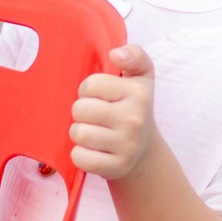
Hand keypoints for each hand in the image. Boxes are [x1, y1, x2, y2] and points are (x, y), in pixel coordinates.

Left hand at [70, 43, 157, 181]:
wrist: (143, 151)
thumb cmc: (133, 107)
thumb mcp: (140, 77)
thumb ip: (134, 56)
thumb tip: (117, 53)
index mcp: (138, 93)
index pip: (90, 84)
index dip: (88, 90)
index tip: (99, 96)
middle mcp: (134, 119)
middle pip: (80, 109)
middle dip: (82, 112)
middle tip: (94, 117)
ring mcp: (126, 145)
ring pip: (78, 133)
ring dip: (79, 133)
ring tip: (94, 133)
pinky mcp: (116, 167)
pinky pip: (80, 158)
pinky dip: (80, 155)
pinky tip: (93, 151)